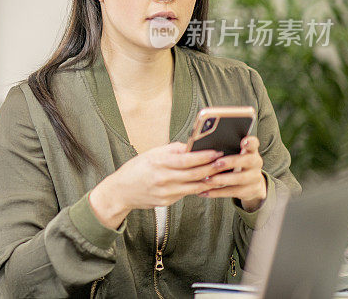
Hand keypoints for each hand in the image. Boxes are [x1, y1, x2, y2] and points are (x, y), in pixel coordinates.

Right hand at [89, 142, 222, 227]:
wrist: (121, 191)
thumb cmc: (135, 169)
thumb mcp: (150, 154)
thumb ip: (171, 150)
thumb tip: (191, 145)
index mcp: (158, 163)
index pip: (186, 160)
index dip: (204, 156)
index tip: (216, 151)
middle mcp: (163, 179)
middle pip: (194, 174)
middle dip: (212, 168)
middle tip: (226, 162)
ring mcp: (165, 192)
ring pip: (194, 187)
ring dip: (210, 180)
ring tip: (221, 174)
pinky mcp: (167, 202)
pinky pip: (186, 194)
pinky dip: (198, 188)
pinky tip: (207, 183)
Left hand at [197, 136, 266, 211]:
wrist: (252, 183)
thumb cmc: (237, 163)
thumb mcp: (235, 153)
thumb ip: (224, 147)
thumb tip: (200, 143)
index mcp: (250, 151)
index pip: (253, 143)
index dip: (250, 142)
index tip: (244, 141)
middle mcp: (255, 163)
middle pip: (248, 160)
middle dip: (231, 162)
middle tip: (216, 163)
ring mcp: (254, 178)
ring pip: (240, 178)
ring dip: (222, 179)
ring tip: (207, 179)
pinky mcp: (249, 191)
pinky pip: (232, 192)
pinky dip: (217, 192)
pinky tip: (205, 192)